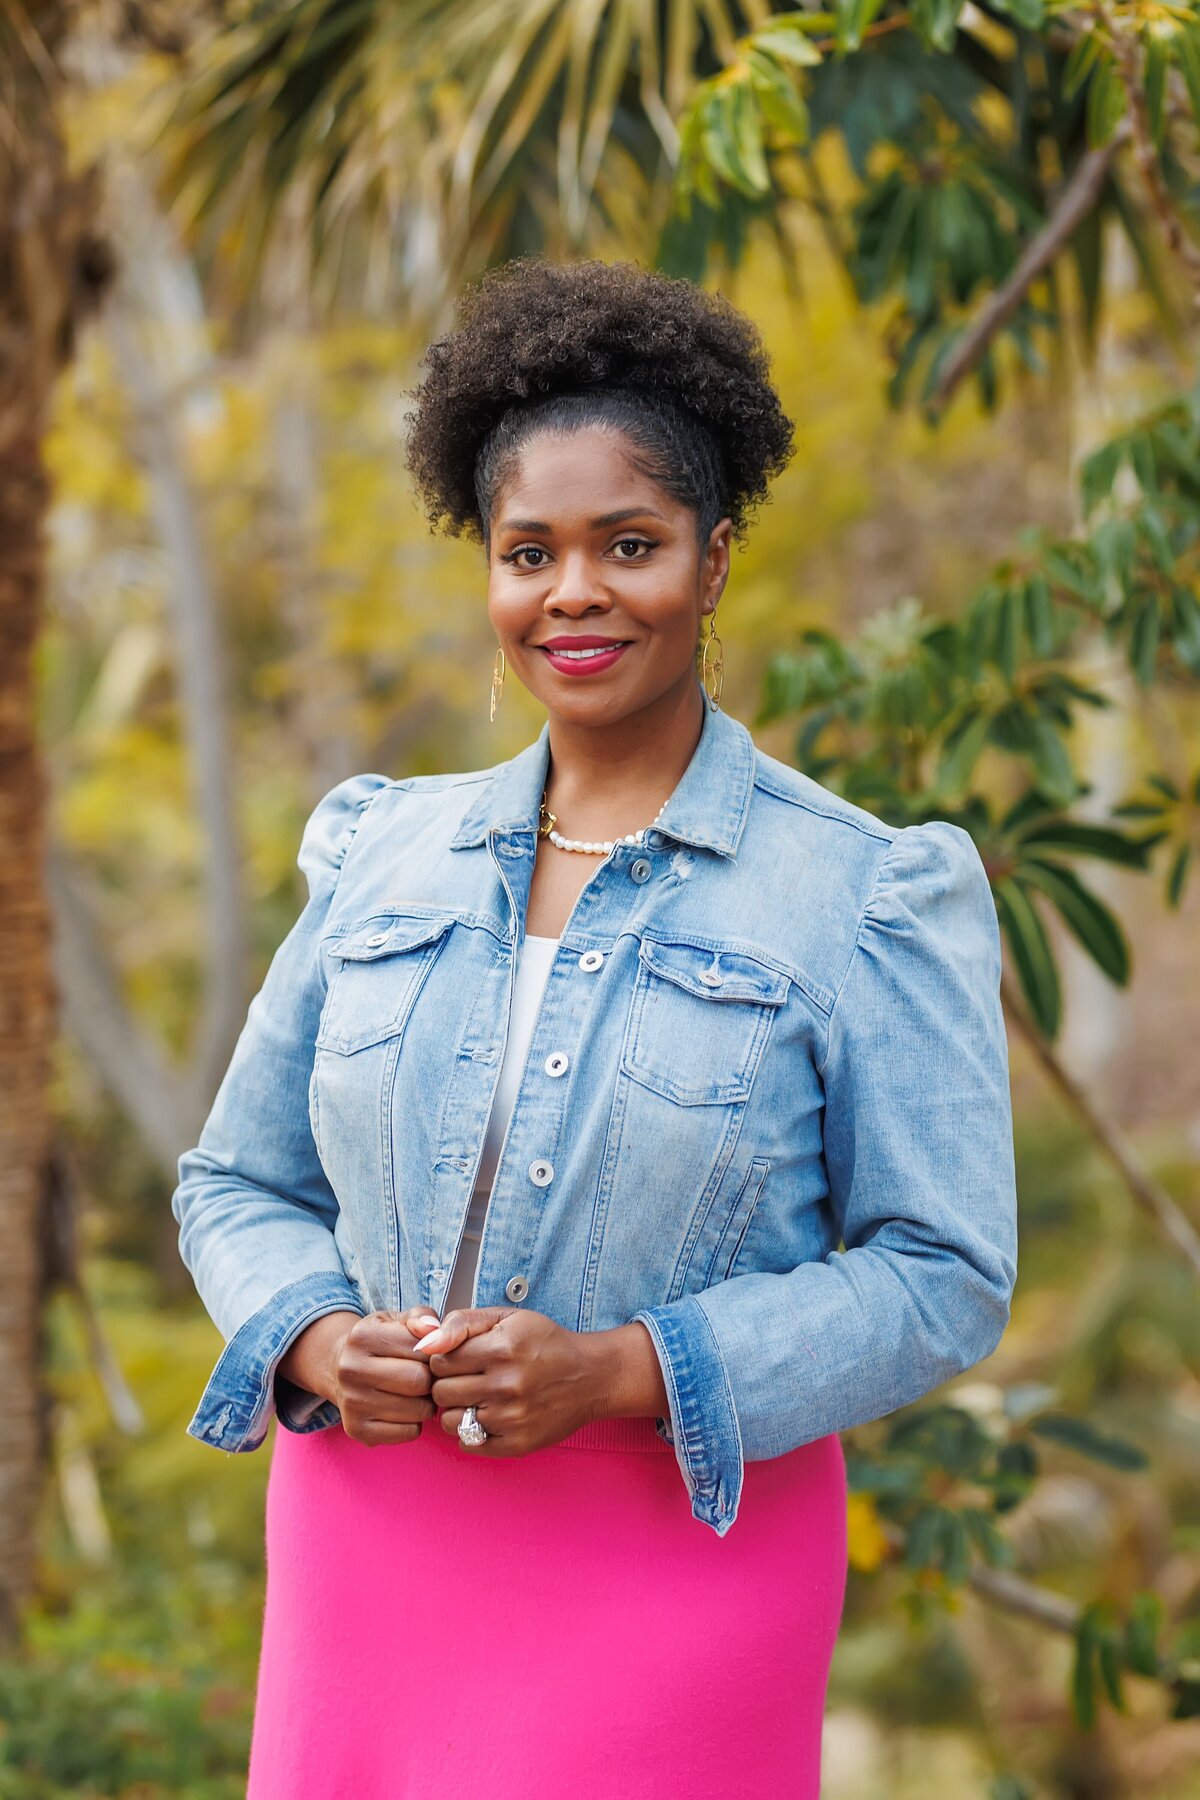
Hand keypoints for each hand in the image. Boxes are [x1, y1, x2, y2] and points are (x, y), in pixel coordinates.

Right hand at [281, 1308, 442, 1446]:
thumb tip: (434, 1329)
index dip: (434, 1353)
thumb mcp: (396, 1320)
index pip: (422, 1348)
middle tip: (427, 1376)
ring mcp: (351, 1403)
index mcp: (362, 1336)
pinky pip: (410, 1432)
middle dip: (431, 1379)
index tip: (428, 1354)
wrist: (340, 1368)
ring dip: (427, 1403)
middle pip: (418, 1381)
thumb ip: (421, 1317)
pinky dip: (416, 1423)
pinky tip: (405, 1409)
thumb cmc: (379, 1342)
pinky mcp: (357, 1430)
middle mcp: (350, 1369)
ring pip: (418, 1410)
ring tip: (416, 1392)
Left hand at [409, 1306, 605, 1456]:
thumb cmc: (546, 1343)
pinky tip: (489, 1416)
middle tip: (469, 1379)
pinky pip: (468, 1444)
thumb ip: (460, 1323)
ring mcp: (512, 1418)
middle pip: (440, 1392)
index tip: (462, 1359)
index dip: (445, 1358)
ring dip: (458, 1410)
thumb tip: (423, 1344)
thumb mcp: (506, 1318)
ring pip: (450, 1421)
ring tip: (479, 1398)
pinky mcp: (517, 1444)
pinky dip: (471, 1432)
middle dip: (448, 1384)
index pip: (439, 1360)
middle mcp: (506, 1385)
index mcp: (501, 1348)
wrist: (591, 1376)